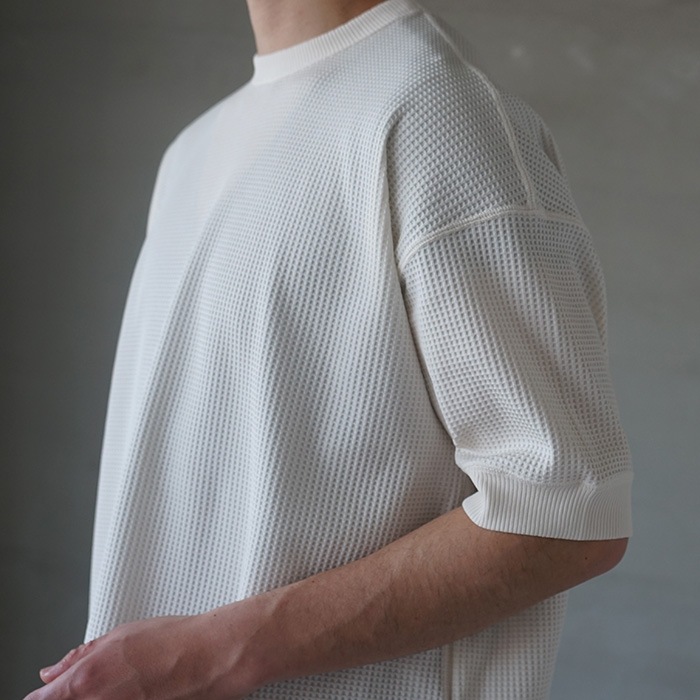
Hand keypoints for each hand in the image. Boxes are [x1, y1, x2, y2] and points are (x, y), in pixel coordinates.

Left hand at [24, 613, 256, 699]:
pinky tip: (133, 693)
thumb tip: (52, 672)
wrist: (211, 658)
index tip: (46, 693)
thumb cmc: (174, 641)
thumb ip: (79, 657)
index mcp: (86, 680)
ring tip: (121, 686)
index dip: (44, 698)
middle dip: (69, 697)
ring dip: (96, 698)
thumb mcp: (120, 635)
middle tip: (89, 685)